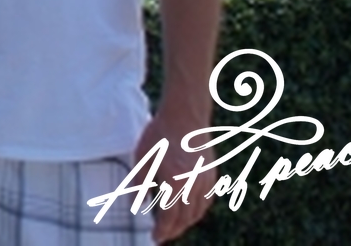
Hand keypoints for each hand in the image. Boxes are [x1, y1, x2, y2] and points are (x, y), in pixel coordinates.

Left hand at [135, 110, 214, 242]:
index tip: (155, 238)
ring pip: (198, 211)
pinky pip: (207, 201)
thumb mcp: (142, 160)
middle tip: (163, 235)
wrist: (184, 117)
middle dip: (174, 230)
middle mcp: (194, 186)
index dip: (162, 230)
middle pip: (186, 218)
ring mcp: (206, 181)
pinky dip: (197, 210)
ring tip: (173, 226)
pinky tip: (189, 211)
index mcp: (176, 184)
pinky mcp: (212, 175)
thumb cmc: (159, 136)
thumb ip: (140, 185)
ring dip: (186, 222)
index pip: (170, 217)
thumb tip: (138, 206)